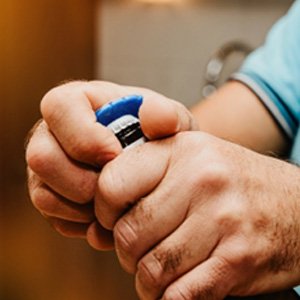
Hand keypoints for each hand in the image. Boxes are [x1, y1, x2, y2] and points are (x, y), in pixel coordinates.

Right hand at [25, 81, 196, 249]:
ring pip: (44, 195)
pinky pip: (55, 218)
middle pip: (41, 157)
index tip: (116, 156)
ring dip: (86, 206)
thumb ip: (166, 115)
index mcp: (76, 103)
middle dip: (83, 181)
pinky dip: (85, 223)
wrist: (152, 165)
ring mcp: (48, 168)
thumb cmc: (157, 137)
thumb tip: (154, 116)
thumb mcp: (169, 122)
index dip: (85, 137)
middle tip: (117, 186)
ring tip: (117, 202)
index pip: (59, 107)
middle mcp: (53, 134)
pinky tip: (110, 214)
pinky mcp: (51, 196)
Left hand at [94, 131, 299, 298]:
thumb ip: (142, 179)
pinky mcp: (239, 258)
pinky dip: (171, 298)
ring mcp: (223, 218)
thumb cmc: (230, 183)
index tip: (115, 219)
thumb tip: (96, 229)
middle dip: (126, 252)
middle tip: (140, 249)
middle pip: (129, 234)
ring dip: (148, 278)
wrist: (293, 205)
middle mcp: (202, 179)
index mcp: (180, 150)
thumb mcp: (189, 159)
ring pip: (152, 270)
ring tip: (160, 267)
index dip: (104, 210)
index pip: (112, 184)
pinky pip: (181, 294)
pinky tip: (178, 285)